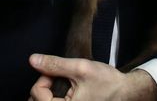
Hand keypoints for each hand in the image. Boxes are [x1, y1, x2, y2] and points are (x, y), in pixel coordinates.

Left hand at [28, 55, 156, 100]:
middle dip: (42, 87)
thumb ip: (56, 64)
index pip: (37, 95)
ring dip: (46, 93)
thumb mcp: (81, 68)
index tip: (56, 71)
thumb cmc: (106, 81)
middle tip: (57, 76)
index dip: (43, 78)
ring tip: (60, 82)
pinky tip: (63, 89)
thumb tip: (33, 60)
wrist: (124, 91)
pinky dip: (53, 96)